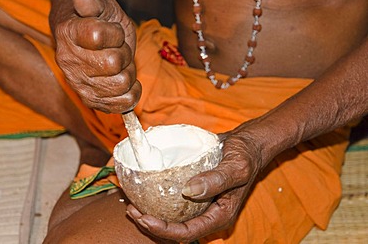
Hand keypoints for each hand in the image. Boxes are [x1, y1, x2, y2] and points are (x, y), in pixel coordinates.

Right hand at [52, 0, 140, 112]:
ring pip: (121, 83)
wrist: (90, 44)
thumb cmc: (100, 23)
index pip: (97, 36)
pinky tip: (127, 83)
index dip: (114, 34)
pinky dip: (132, 94)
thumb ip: (92, 4)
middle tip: (118, 50)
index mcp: (68, 33)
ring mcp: (79, 84)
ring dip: (128, 73)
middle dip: (124, 54)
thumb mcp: (100, 8)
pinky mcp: (92, 100)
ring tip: (119, 66)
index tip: (112, 32)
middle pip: (114, 62)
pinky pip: (121, 104)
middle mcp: (69, 62)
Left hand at [126, 125, 264, 242]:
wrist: (246, 144)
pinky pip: (174, 202)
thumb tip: (189, 190)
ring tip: (132, 204)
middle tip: (132, 210)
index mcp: (220, 215)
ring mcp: (200, 203)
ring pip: (172, 218)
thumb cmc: (245, 155)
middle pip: (176, 229)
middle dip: (152, 224)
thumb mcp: (237, 166)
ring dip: (151, 214)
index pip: (189, 232)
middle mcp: (208, 213)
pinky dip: (157, 200)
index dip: (164, 230)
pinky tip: (144, 190)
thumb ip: (217, 179)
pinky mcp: (193, 191)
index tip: (145, 217)